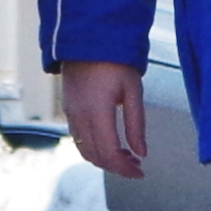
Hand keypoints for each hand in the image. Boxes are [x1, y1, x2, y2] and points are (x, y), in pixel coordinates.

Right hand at [54, 59, 148, 181]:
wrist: (89, 38)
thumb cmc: (116, 62)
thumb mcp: (133, 91)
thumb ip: (136, 124)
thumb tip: (142, 153)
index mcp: (98, 111)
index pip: (109, 152)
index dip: (125, 168)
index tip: (141, 172)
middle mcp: (80, 116)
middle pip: (95, 156)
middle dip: (116, 167)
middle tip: (137, 166)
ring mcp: (70, 113)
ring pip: (84, 150)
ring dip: (105, 159)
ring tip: (127, 156)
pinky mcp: (68, 110)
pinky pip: (78, 138)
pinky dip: (94, 148)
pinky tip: (111, 143)